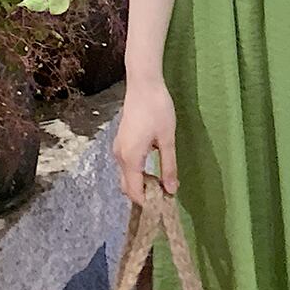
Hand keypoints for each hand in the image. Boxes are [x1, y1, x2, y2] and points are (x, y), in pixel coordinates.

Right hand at [113, 79, 178, 205]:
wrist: (143, 84)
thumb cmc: (157, 109)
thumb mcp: (167, 139)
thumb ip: (168, 166)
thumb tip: (171, 190)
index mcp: (130, 158)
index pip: (134, 192)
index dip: (147, 202)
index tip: (164, 205)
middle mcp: (119, 156)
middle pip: (127, 186)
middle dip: (143, 194)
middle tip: (164, 194)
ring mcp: (118, 148)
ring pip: (126, 175)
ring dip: (140, 182)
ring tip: (162, 181)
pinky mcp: (121, 141)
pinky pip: (126, 165)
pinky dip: (137, 172)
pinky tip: (153, 166)